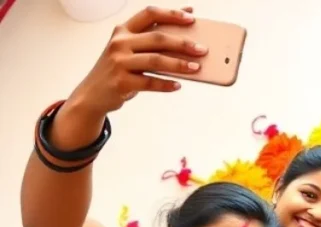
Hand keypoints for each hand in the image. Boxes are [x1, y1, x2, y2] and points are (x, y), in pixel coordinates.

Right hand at [66, 6, 206, 117]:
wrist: (93, 93)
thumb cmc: (119, 69)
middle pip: (157, 38)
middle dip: (183, 43)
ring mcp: (119, 62)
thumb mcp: (129, 50)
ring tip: (196, 68)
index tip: (192, 17)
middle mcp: (119, 42)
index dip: (171, 14)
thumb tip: (187, 38)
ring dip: (179, 64)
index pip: (150, 14)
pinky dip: (166, 84)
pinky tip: (178, 85)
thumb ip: (151, 42)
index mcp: (123, 30)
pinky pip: (149, 82)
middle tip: (203, 50)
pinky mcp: (121, 82)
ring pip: (156, 60)